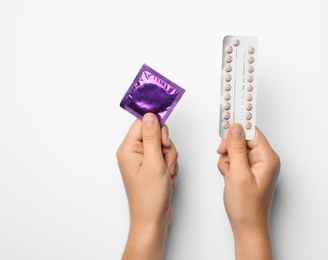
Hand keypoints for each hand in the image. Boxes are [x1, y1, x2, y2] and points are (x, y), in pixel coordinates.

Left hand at [116, 113, 178, 259]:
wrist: (152, 219)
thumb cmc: (150, 197)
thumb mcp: (154, 162)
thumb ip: (152, 137)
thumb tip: (150, 116)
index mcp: (128, 149)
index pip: (142, 123)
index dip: (157, 127)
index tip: (165, 139)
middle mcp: (133, 153)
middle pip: (155, 134)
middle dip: (166, 147)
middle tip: (165, 160)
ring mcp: (143, 161)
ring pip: (163, 146)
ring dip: (170, 158)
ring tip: (167, 173)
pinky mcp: (151, 167)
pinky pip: (165, 156)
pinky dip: (170, 165)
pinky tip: (168, 177)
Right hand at [217, 124, 279, 259]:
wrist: (246, 227)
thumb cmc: (247, 207)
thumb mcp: (238, 174)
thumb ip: (236, 148)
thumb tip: (235, 127)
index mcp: (268, 158)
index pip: (252, 132)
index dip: (238, 127)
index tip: (228, 113)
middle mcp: (264, 160)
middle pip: (242, 140)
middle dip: (230, 150)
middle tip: (227, 161)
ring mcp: (256, 166)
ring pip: (235, 149)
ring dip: (227, 160)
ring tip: (230, 176)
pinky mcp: (248, 171)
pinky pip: (234, 159)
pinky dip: (228, 167)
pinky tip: (229, 179)